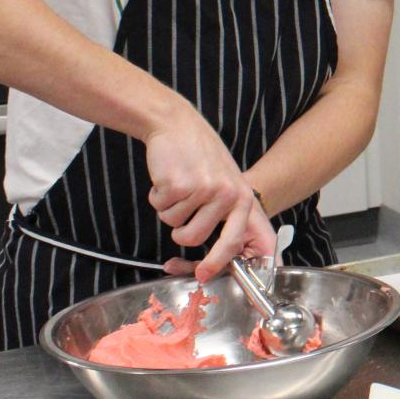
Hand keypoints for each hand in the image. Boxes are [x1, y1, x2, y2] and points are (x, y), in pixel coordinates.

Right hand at [142, 104, 274, 279]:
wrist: (178, 124)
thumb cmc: (203, 157)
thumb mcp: (228, 183)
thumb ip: (231, 215)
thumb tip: (231, 252)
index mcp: (241, 198)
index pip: (235, 240)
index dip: (219, 262)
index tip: (204, 274)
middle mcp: (226, 195)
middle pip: (194, 239)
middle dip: (180, 232)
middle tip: (181, 209)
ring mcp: (202, 189)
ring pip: (174, 225)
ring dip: (169, 211)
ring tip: (179, 186)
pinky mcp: (178, 184)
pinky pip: (160, 208)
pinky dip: (157, 197)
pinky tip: (168, 177)